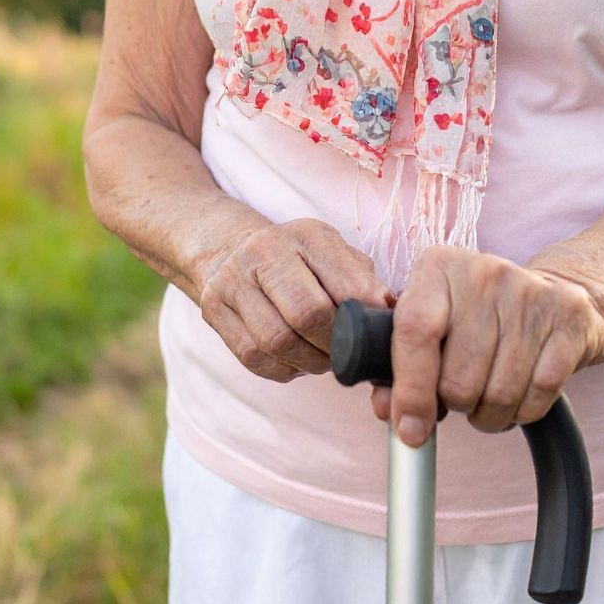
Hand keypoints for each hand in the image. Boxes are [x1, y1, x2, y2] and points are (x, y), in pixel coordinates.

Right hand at [197, 219, 392, 382]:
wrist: (228, 248)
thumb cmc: (297, 259)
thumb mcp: (332, 254)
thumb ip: (362, 282)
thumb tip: (390, 316)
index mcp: (305, 235)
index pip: (345, 284)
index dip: (366, 316)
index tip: (376, 331)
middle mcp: (264, 252)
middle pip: (307, 314)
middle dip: (335, 344)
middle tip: (348, 353)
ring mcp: (233, 282)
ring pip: (278, 342)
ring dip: (310, 361)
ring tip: (324, 359)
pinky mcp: (214, 311)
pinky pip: (254, 358)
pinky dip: (283, 368)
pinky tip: (295, 359)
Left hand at [371, 246, 603, 445]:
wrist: (556, 290)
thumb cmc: (479, 315)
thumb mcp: (435, 325)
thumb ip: (401, 368)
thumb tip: (392, 415)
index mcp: (438, 268)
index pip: (415, 331)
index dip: (410, 389)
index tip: (410, 429)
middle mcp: (484, 274)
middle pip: (459, 377)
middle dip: (456, 404)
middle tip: (460, 398)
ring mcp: (531, 293)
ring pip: (500, 393)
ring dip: (489, 415)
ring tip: (487, 400)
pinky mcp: (570, 318)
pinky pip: (539, 394)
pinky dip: (523, 412)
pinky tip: (518, 398)